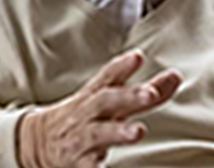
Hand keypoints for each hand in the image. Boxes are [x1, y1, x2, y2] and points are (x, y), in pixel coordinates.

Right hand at [18, 50, 181, 167]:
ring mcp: (82, 138)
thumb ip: (146, 89)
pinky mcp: (78, 164)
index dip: (122, 67)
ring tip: (138, 132)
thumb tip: (177, 76)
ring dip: (118, 132)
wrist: (36, 142)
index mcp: (96, 95)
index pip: (108, 77)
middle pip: (105, 101)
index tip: (138, 57)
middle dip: (128, 96)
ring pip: (98, 133)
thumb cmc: (86, 117)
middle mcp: (88, 114)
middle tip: (150, 93)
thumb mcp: (111, 100)